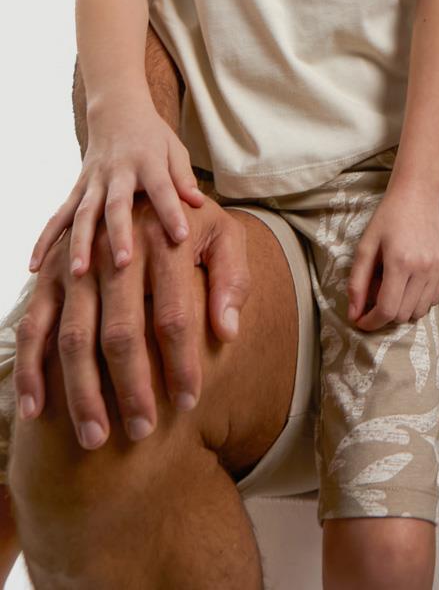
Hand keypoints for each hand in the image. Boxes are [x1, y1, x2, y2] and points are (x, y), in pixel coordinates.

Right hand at [15, 193, 249, 447]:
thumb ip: (231, 279)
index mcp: (163, 240)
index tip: (190, 402)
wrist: (140, 177)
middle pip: (122, 331)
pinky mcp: (50, 275)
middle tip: (143, 432)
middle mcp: (114, 250)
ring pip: (74, 336)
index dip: (182, 362)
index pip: (175, 314)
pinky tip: (37, 412)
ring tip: (94, 438)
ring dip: (82, 391)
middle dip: (132, 387)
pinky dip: (31, 371)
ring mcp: (77, 263)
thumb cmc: (190, 223)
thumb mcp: (223, 234)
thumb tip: (226, 332)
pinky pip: (34, 327)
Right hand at [30, 98, 203, 274]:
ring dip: (79, 243)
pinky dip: (45, 240)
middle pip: (116, 204)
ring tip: (79, 272)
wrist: (116, 113)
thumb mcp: (174, 149)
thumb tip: (199, 203)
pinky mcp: (76, 188)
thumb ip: (183, 177)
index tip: (182, 236)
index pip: (161, 187)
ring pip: (83, 213)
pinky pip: (58, 216)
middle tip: (123, 262)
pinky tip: (35, 266)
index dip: (171, 211)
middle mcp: (117, 171)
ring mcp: (93, 181)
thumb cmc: (152, 137)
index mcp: (147, 160)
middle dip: (119, 233)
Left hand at [346, 186, 438, 329]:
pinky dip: (419, 300)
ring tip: (394, 290)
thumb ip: (357, 283)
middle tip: (375, 299)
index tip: (360, 321)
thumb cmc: (387, 219)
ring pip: (420, 311)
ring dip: (403, 309)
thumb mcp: (365, 247)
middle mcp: (424, 268)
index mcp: (400, 262)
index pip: (387, 310)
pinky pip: (434, 300)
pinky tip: (410, 284)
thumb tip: (353, 315)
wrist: (417, 196)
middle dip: (385, 315)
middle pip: (403, 315)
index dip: (371, 322)